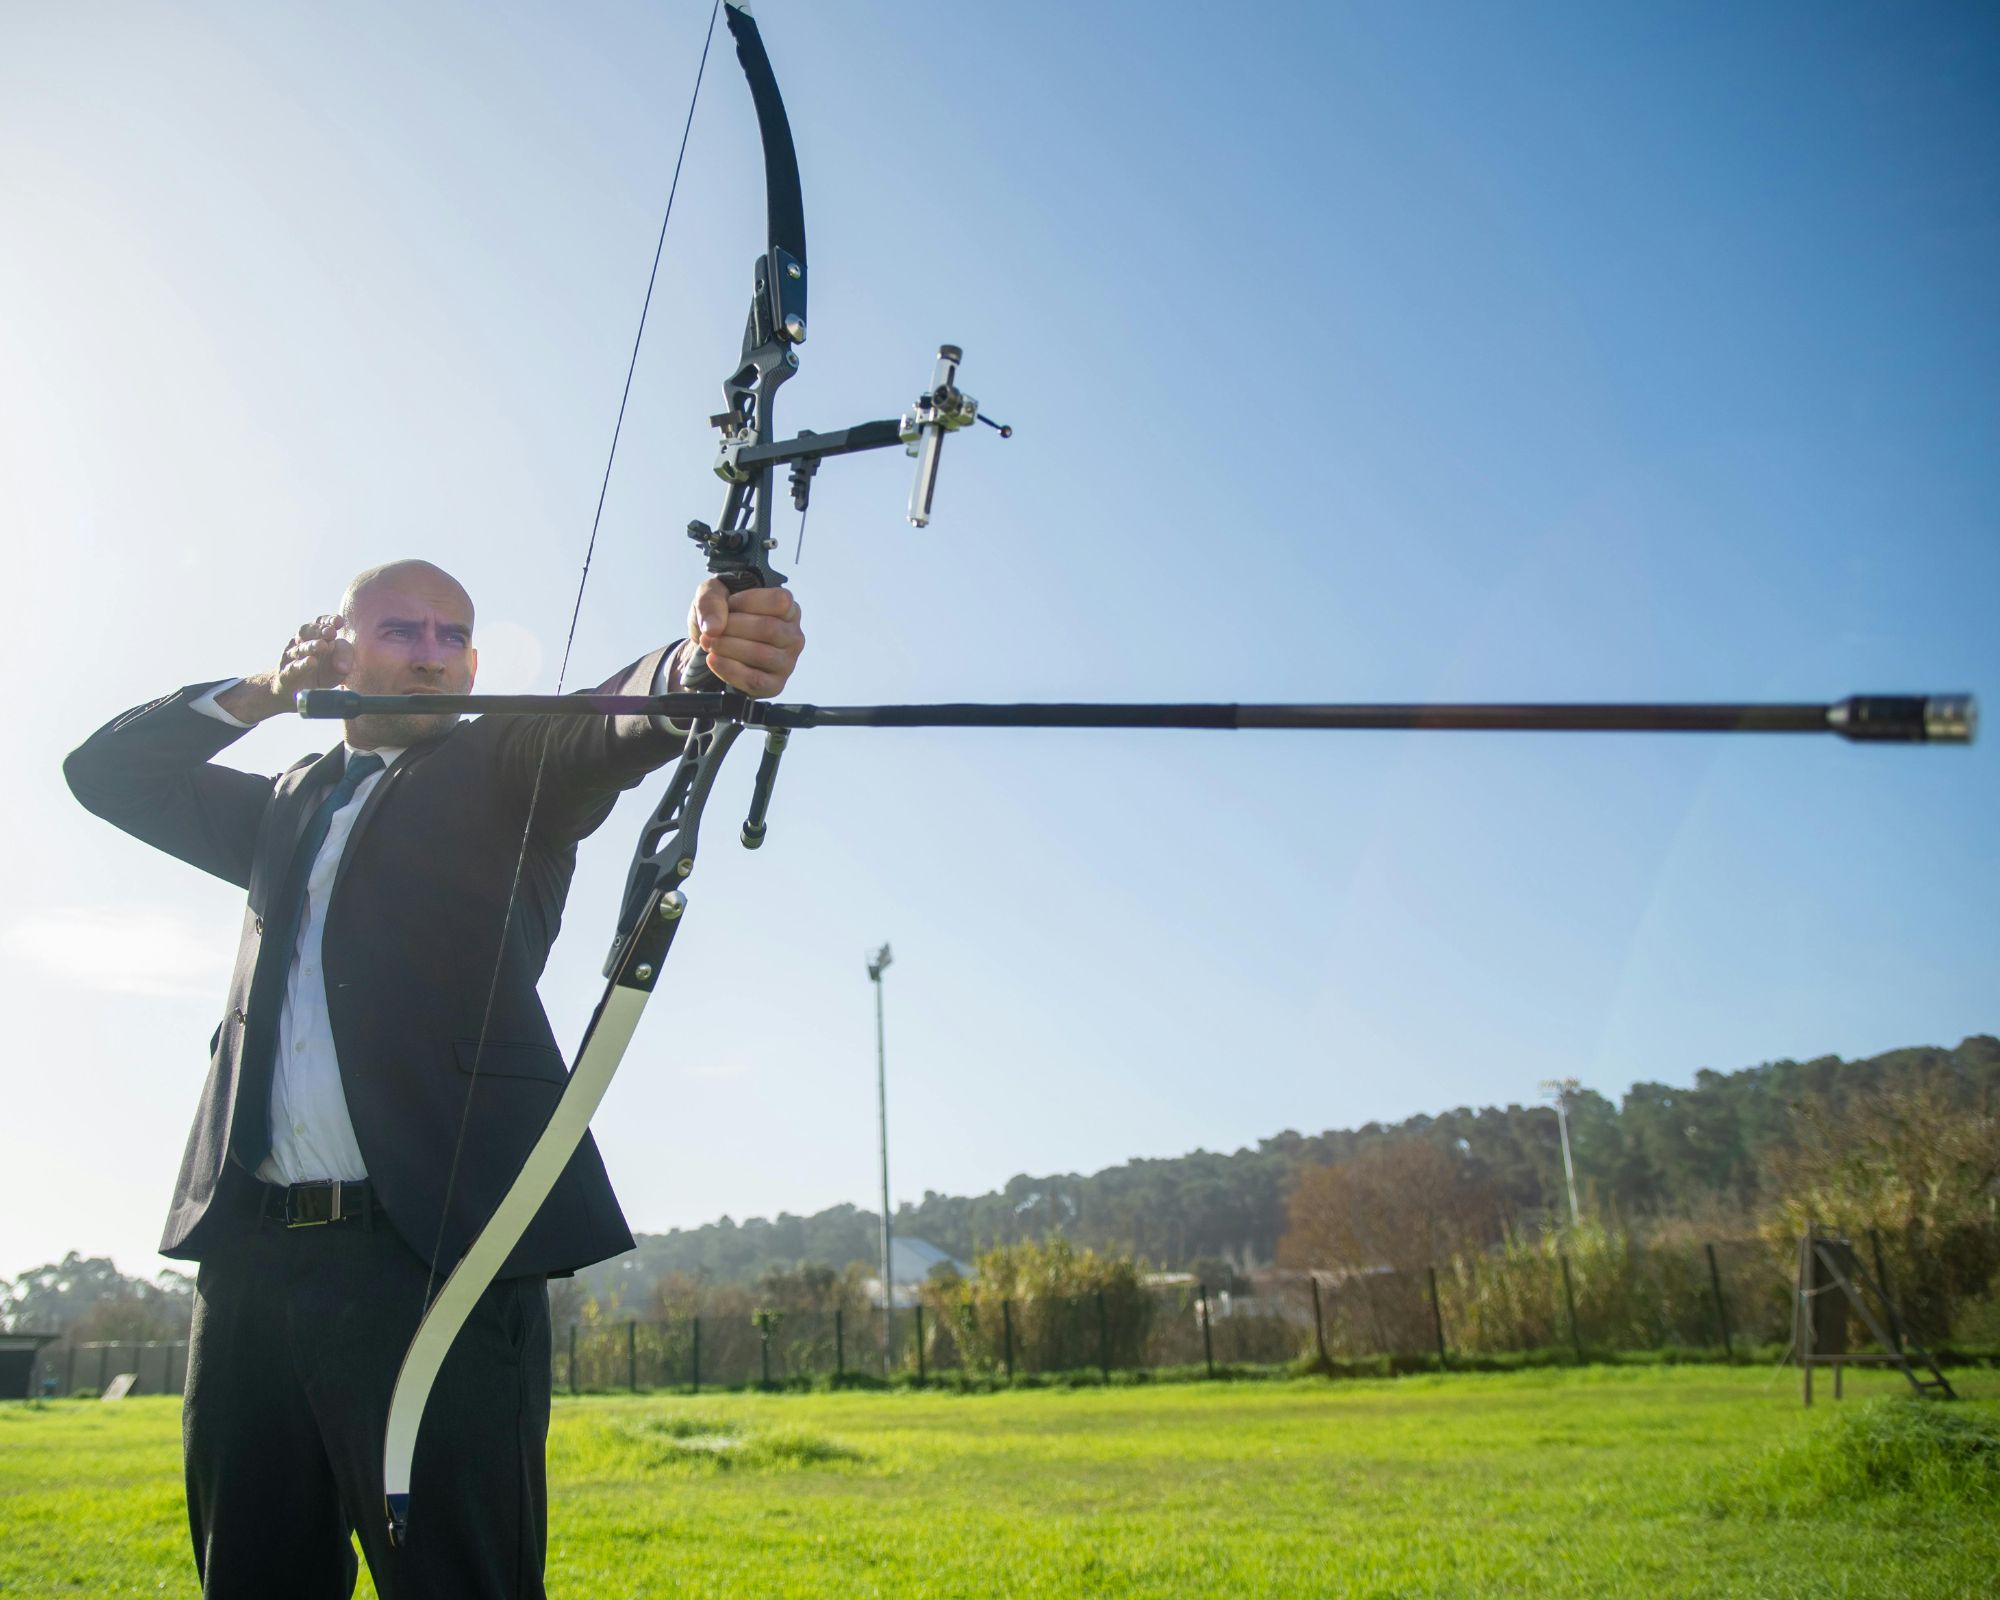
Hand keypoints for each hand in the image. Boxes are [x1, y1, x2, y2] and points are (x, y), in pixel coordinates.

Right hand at [217, 614, 355, 721]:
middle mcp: (299, 644)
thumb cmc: (319, 673)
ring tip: (323, 645)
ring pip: (299, 649)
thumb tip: (344, 666)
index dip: (327, 620)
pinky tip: (311, 662)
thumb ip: (344, 659)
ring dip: (311, 646)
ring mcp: (290, 659)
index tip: (339, 621)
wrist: (293, 692)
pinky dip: (302, 665)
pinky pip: (293, 668)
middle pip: (306, 632)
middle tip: (331, 632)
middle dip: (319, 630)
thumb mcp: (337, 666)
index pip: (318, 623)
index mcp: (313, 637)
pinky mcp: (286, 675)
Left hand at [684, 581, 803, 697]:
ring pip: (761, 654)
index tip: (728, 605)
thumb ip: (710, 602)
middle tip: (709, 630)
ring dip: (727, 648)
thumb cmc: (721, 618)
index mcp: (788, 610)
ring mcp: (787, 663)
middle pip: (769, 628)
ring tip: (708, 643)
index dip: (748, 601)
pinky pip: (755, 680)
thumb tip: (713, 627)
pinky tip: (713, 660)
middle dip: (732, 628)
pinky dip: (729, 669)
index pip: (780, 601)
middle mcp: (793, 636)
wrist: (711, 649)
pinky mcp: (775, 685)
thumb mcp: (711, 596)